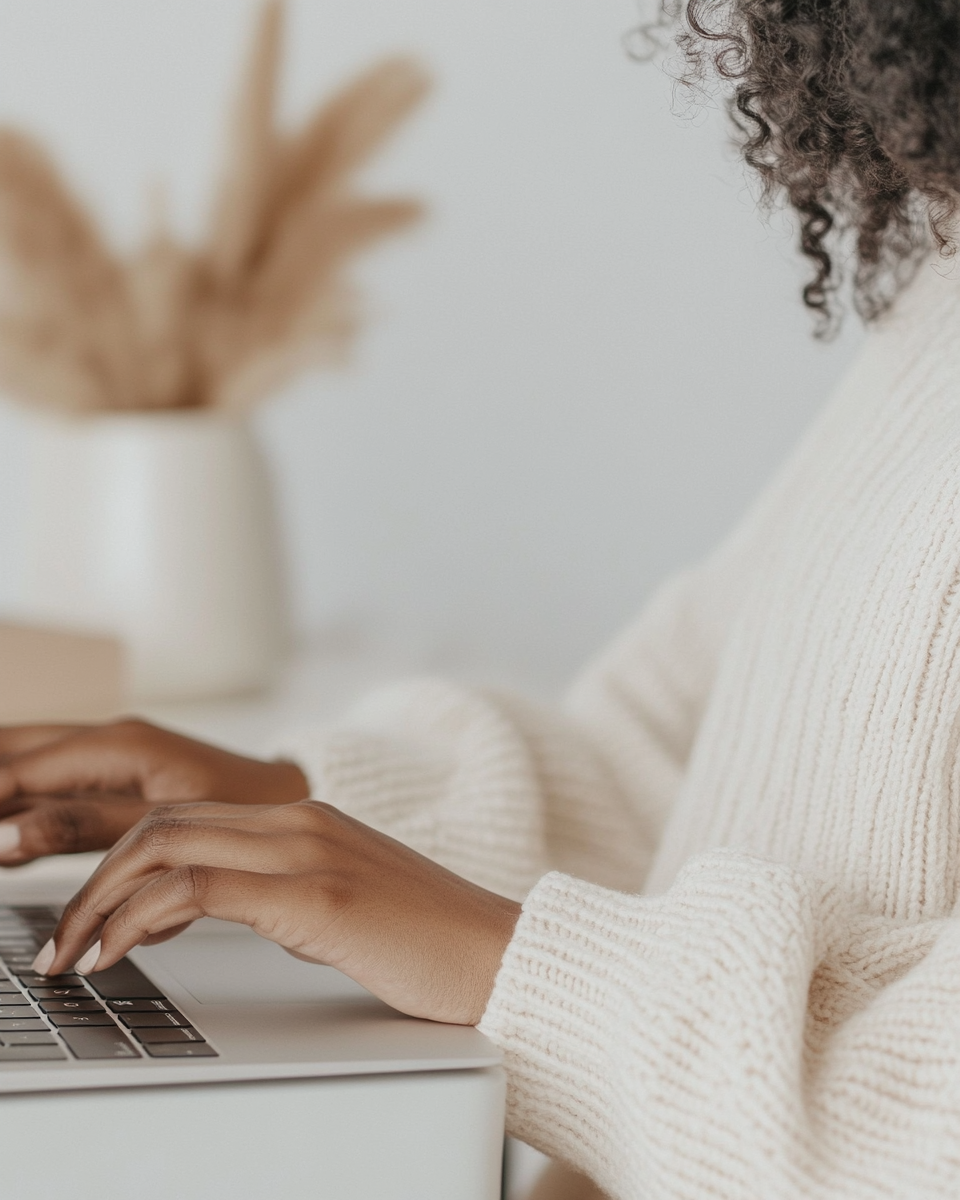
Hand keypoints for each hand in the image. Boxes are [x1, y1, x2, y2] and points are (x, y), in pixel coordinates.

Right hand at [0, 720, 308, 863]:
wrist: (291, 795)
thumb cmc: (243, 803)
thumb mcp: (159, 821)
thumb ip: (82, 826)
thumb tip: (7, 835)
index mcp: (114, 745)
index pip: (13, 769)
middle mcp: (106, 739)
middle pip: (11, 752)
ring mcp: (109, 753)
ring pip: (25, 761)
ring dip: (0, 785)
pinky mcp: (115, 773)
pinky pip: (48, 776)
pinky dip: (16, 792)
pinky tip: (7, 819)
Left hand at [40, 801, 521, 1024]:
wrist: (503, 956)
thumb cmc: (431, 944)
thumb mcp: (339, 907)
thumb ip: (278, 891)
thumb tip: (209, 905)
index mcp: (307, 820)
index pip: (187, 816)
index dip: (123, 863)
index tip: (92, 916)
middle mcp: (301, 820)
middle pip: (162, 822)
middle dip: (94, 878)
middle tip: (61, 936)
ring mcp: (309, 849)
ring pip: (167, 843)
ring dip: (101, 898)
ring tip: (75, 951)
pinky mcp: (315, 892)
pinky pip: (198, 885)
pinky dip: (140, 917)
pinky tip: (122, 949)